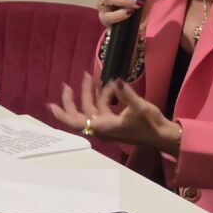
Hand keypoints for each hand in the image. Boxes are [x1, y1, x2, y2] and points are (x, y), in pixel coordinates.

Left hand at [47, 72, 181, 155]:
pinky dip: (104, 97)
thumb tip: (117, 80)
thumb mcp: (139, 107)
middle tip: (72, 81)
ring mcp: (107, 125)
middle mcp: (101, 127)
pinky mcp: (115, 122)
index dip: (62, 113)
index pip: (75, 121)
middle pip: (81, 112)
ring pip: (92, 108)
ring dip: (93, 93)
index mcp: (103, 126)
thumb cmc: (149, 124)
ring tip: (95, 76)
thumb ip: (126, 94)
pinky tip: (110, 85)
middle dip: (77, 96)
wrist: (161, 135)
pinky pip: (103, 108)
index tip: (50, 103)